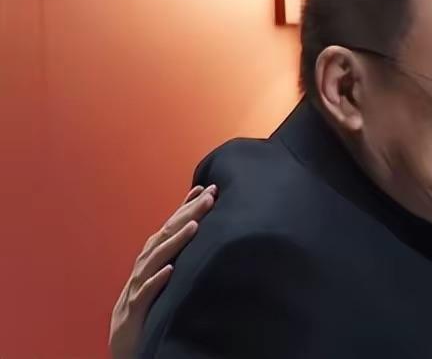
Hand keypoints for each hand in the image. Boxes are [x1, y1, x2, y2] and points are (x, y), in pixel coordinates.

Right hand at [109, 184, 216, 358]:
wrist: (123, 340)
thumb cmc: (148, 305)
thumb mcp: (164, 276)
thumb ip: (177, 255)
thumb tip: (200, 234)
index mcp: (153, 258)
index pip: (171, 226)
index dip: (186, 207)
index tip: (207, 188)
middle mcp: (144, 266)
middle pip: (166, 235)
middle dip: (187, 214)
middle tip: (210, 196)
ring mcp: (138, 286)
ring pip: (155, 259)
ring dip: (174, 241)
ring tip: (194, 226)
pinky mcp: (135, 309)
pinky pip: (146, 293)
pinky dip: (156, 280)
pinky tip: (170, 270)